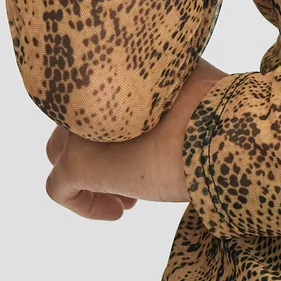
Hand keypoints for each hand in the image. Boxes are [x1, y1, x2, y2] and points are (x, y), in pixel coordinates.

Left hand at [43, 59, 229, 220]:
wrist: (220, 133)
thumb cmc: (219, 111)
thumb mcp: (191, 82)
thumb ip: (169, 84)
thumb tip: (178, 98)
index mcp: (117, 69)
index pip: (101, 97)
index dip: (122, 127)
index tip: (148, 145)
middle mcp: (90, 93)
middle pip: (77, 125)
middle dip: (104, 151)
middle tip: (137, 172)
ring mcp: (80, 128)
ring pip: (63, 153)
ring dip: (94, 177)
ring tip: (131, 196)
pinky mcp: (76, 164)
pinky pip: (61, 189)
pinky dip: (85, 204)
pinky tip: (119, 211)